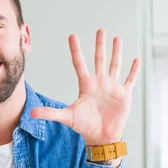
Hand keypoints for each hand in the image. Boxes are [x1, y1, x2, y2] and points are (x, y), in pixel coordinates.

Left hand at [30, 29, 140, 146]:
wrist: (101, 137)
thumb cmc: (84, 127)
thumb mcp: (67, 117)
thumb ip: (50, 113)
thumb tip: (31, 112)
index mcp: (86, 85)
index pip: (79, 64)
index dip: (76, 50)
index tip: (72, 36)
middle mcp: (100, 83)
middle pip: (100, 59)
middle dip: (100, 44)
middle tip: (100, 30)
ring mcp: (112, 87)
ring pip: (115, 65)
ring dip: (117, 52)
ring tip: (118, 38)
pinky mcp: (124, 95)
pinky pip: (130, 80)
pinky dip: (134, 70)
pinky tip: (136, 59)